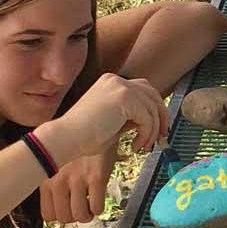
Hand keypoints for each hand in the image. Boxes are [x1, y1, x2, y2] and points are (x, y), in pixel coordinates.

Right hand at [34, 74, 166, 165]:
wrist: (65, 138)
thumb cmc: (82, 137)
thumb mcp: (112, 122)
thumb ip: (130, 116)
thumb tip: (149, 121)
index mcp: (111, 82)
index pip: (143, 90)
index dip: (154, 109)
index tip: (158, 128)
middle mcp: (117, 80)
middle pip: (152, 94)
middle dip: (161, 116)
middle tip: (162, 136)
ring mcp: (121, 86)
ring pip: (152, 108)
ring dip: (152, 131)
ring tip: (143, 146)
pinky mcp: (125, 98)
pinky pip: (147, 118)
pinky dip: (146, 134)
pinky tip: (135, 146)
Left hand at [40, 147, 115, 222]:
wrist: (95, 121)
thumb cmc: (78, 143)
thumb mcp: (59, 162)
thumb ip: (55, 181)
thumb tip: (57, 202)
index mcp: (47, 179)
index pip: (48, 215)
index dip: (61, 215)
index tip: (68, 209)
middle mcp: (59, 181)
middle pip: (63, 218)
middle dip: (75, 216)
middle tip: (82, 207)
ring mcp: (78, 179)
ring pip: (79, 215)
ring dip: (87, 214)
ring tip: (91, 206)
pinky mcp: (97, 176)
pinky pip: (97, 206)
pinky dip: (99, 208)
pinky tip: (99, 198)